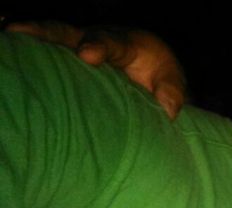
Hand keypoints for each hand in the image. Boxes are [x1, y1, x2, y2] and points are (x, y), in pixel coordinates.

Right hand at [6, 20, 185, 118]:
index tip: (88, 54)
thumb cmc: (160, 76)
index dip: (98, 46)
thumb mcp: (173, 82)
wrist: (151, 73)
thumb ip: (172, 93)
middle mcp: (94, 42)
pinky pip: (45, 58)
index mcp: (124, 44)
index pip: (110, 42)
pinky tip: (7, 61)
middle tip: (18, 31)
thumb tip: (168, 110)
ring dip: (27, 41)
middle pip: (66, 33)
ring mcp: (75, 51)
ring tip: (4, 40)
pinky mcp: (66, 65)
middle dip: (44, 32)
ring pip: (49, 42)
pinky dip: (27, 56)